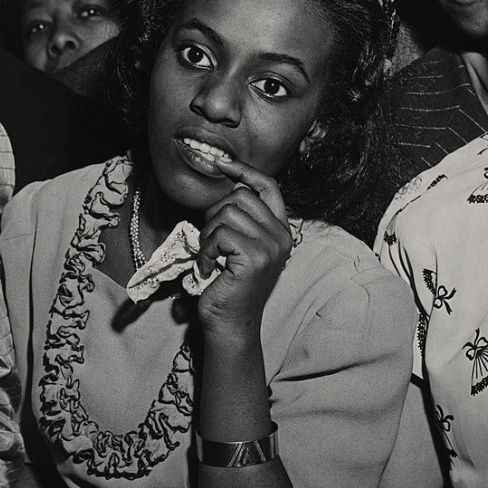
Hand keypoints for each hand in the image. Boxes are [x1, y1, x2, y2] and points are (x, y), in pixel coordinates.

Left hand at [197, 159, 291, 336]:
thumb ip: (240, 220)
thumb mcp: (238, 247)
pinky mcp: (255, 257)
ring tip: (210, 258)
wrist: (230, 323)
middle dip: (215, 214)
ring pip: (227, 213)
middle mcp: (281, 236)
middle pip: (241, 197)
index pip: (268, 186)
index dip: (244, 171)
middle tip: (210, 243)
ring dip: (208, 235)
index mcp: (280, 230)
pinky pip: (220, 234)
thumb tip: (224, 187)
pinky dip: (206, 251)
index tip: (221, 164)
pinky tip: (208, 269)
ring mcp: (271, 246)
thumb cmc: (228, 286)